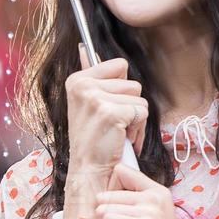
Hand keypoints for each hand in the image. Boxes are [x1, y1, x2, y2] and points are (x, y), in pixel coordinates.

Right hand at [66, 42, 147, 182]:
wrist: (89, 170)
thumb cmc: (93, 140)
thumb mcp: (86, 103)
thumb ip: (93, 76)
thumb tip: (85, 48)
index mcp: (76, 80)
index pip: (119, 65)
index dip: (120, 88)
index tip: (106, 107)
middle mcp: (83, 85)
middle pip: (132, 81)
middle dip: (129, 104)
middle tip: (113, 123)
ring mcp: (96, 98)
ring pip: (139, 97)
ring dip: (134, 117)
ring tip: (117, 131)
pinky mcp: (111, 113)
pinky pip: (142, 112)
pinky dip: (137, 129)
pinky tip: (121, 138)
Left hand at [93, 163, 218, 218]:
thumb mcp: (151, 217)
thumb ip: (134, 201)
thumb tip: (100, 194)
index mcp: (158, 190)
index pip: (120, 171)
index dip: (111, 191)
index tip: (119, 211)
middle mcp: (156, 195)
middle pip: (105, 194)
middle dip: (106, 216)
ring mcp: (151, 210)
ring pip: (103, 208)